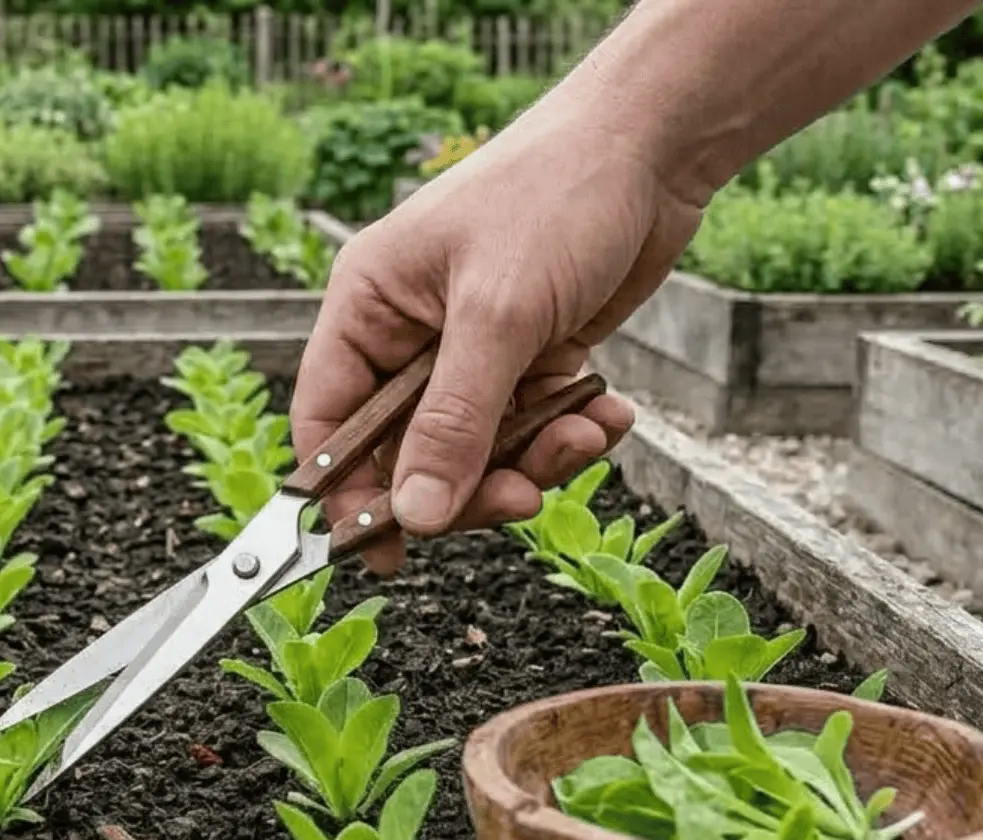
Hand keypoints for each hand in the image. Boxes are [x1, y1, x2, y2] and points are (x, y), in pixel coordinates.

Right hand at [290, 109, 705, 575]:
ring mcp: (470, 348)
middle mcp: (408, 333)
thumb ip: (453, 424)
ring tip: (581, 436)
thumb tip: (415, 516)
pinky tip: (605, 412)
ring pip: (477, 448)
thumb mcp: (497, 317)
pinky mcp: (528, 356)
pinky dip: (568, 432)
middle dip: (465, 481)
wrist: (653, 146)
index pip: (328, 421)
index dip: (346, 492)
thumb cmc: (554, 196)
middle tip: (518, 498)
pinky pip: (531, 425)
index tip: (381, 550)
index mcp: (367, 307)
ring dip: (532, 457)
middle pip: (406, 451)